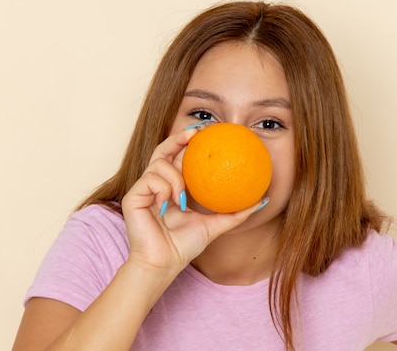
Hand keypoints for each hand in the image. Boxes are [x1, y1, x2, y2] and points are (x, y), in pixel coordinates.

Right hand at [121, 126, 259, 273]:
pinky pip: (151, 179)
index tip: (205, 132)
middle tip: (195, 133)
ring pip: (159, 163)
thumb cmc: (184, 245)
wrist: (165, 263)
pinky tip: (170, 204)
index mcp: (173, 186)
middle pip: (163, 150)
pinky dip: (164, 188)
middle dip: (177, 137)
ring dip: (175, 176)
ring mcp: (144, 189)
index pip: (178, 157)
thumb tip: (262, 200)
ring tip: (183, 198)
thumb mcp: (216, 224)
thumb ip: (237, 212)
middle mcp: (157, 184)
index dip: (187, 141)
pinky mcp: (133, 197)